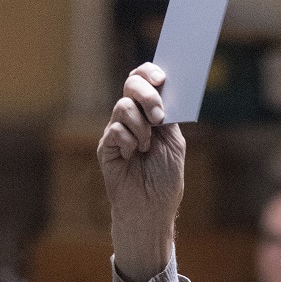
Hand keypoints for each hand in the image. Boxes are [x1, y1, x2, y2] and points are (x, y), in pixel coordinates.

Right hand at [97, 63, 185, 281]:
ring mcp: (117, 131)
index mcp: (151, 113)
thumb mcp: (174, 143)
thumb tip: (166, 90)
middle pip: (131, 85)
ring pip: (123, 107)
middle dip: (146, 94)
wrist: (152, 209)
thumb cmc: (165, 179)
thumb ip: (169, 116)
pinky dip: (128, 140)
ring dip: (141, 126)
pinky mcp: (106, 147)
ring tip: (146, 147)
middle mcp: (132, 118)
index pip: (145, 81)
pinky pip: (114, 130)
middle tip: (158, 114)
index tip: (162, 78)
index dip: (150, 72)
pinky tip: (133, 155)